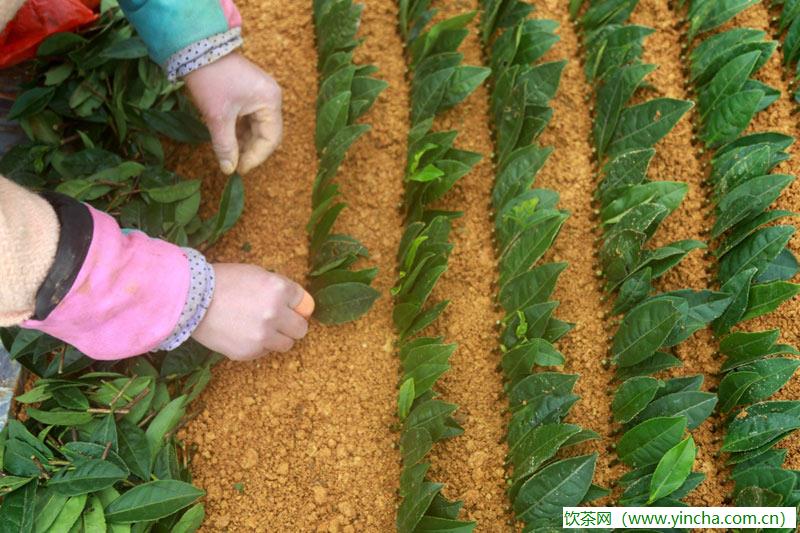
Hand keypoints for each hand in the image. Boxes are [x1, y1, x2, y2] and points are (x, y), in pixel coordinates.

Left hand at [185, 53, 282, 174]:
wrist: (196, 49)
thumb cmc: (210, 81)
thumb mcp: (218, 117)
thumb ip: (226, 145)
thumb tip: (229, 170)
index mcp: (270, 101)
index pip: (271, 139)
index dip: (256, 157)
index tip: (239, 169)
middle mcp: (271, 97)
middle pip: (267, 133)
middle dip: (250, 150)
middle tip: (233, 164)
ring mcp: (261, 94)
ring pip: (257, 127)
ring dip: (244, 141)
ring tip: (229, 153)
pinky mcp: (250, 93)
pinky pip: (250, 118)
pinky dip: (240, 130)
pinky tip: (227, 139)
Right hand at [191, 264, 314, 360]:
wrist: (190, 299)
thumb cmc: (223, 281)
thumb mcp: (257, 274)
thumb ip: (280, 289)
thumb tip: (299, 306)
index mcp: (279, 289)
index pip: (304, 303)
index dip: (296, 305)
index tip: (289, 307)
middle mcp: (275, 313)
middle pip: (301, 328)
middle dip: (292, 325)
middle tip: (279, 321)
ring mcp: (262, 335)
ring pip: (286, 344)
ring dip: (277, 337)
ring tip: (260, 328)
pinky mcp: (249, 352)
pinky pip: (264, 352)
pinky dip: (258, 345)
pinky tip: (242, 333)